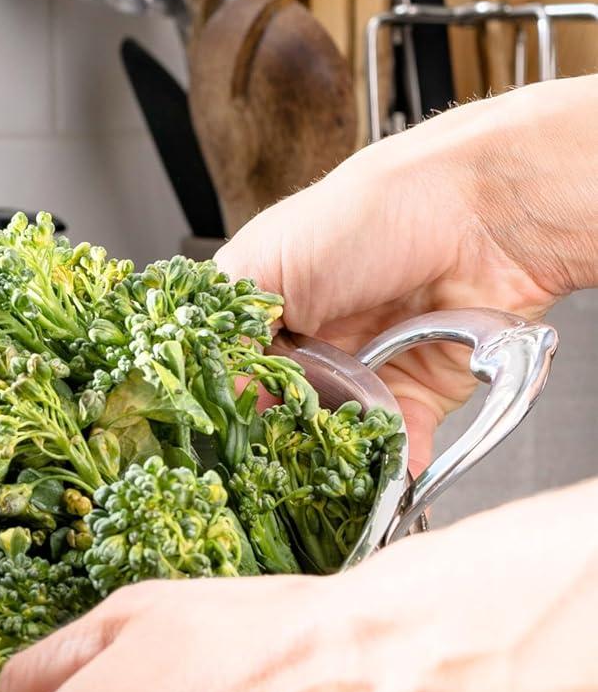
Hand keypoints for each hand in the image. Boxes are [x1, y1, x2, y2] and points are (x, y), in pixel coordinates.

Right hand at [219, 78, 597, 470]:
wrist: (479, 217)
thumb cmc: (370, 216)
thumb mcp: (264, 264)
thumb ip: (227, 335)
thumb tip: (213, 395)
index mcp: (268, 306)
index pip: (230, 371)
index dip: (221, 401)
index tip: (215, 432)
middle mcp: (312, 342)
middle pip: (276, 413)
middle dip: (273, 440)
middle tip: (265, 460)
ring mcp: (361, 372)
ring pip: (331, 437)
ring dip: (327, 459)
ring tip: (316, 475)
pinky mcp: (414, 396)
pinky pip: (393, 445)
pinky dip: (389, 465)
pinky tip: (378, 475)